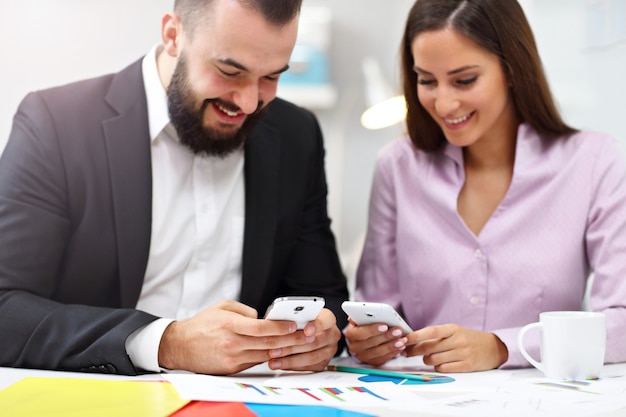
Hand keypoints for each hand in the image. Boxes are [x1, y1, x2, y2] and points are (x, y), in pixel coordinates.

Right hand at [158, 300, 324, 373]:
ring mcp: (232, 358)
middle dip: (290, 340)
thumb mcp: (222, 307)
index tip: (294, 324)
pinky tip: (280, 352)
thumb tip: (263, 318)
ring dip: (283, 350)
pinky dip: (268, 357)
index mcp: (230, 324)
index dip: (280, 327)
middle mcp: (232, 343)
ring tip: (299, 344)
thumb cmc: (202, 324)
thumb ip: (245, 310)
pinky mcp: (231, 369)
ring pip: (265, 355)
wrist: (179, 346)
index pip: (261, 328)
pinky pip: (255, 362)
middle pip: (268, 344)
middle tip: (306, 335)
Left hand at [267, 308, 341, 371]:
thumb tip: (278, 320)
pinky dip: (293, 366)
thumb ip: (294, 316)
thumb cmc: (303, 319)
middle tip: (275, 349)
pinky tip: (281, 364)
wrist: (312, 329)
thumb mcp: (300, 313)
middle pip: (315, 342)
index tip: (306, 330)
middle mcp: (332, 335)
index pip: (325, 321)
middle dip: (293, 346)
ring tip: (274, 360)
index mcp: (328, 319)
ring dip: (290, 360)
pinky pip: (308, 367)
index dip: (316, 326)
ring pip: (311, 357)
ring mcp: (329, 350)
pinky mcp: (323, 362)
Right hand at [343, 318, 408, 365]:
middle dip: (386, 337)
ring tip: (401, 340)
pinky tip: (400, 347)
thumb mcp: (363, 317)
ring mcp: (362, 356)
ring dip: (391, 346)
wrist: (368, 334)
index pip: (360, 333)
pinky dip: (392, 353)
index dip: (372, 330)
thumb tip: (361, 312)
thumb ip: (363, 315)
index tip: (385, 326)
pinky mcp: (371, 362)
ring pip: (377, 353)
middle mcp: (354, 346)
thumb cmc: (366, 324)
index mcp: (350, 333)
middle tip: (398, 331)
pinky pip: (382, 359)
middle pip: (370, 343)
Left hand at [404, 324, 507, 371]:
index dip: (415, 336)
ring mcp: (463, 354)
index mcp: (453, 329)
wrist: (493, 348)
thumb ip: (438, 335)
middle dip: (414, 350)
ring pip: (434, 359)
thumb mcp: (455, 331)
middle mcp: (458, 340)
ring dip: (427, 360)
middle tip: (406, 352)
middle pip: (429, 347)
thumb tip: (415, 340)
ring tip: (429, 357)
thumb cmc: (469, 338)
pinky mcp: (466, 366)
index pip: (431, 331)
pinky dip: (437, 367)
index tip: (404, 338)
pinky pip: (443, 368)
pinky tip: (440, 363)